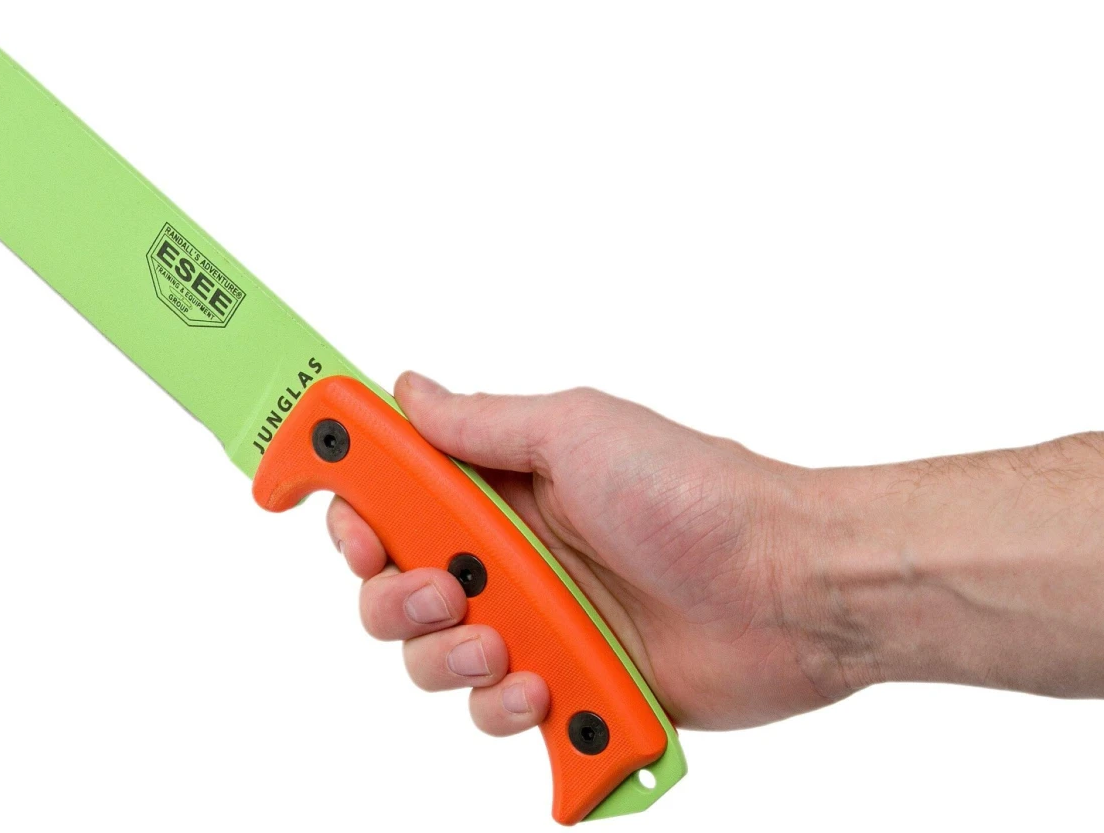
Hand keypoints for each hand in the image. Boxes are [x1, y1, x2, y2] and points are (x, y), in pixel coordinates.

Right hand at [326, 371, 842, 735]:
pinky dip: (506, 709)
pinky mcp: (567, 689)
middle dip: (393, 597)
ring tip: (502, 645)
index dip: (347, 504)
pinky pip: (494, 715)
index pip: (391, 495)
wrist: (788, 586)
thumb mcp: (577, 430)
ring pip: (431, 660)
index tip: (316, 506)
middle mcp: (509, 558)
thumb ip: (481, 423)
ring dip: (446, 658)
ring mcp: (536, 626)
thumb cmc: (696, 492)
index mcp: (503, 489)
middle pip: (392, 588)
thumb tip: (407, 388)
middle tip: (439, 589)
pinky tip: (542, 689)